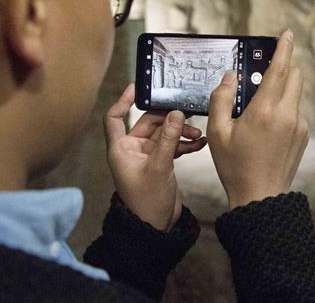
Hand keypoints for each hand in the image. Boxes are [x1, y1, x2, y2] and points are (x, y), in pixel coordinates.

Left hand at [103, 84, 206, 230]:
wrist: (156, 227)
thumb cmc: (147, 202)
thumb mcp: (159, 167)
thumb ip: (168, 139)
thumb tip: (176, 113)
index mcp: (121, 149)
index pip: (115, 117)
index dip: (123, 101)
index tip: (138, 88)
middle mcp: (132, 150)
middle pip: (148, 122)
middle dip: (168, 119)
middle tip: (187, 116)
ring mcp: (147, 156)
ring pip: (164, 133)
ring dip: (180, 132)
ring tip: (197, 135)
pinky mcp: (161, 163)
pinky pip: (172, 146)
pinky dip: (185, 144)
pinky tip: (200, 144)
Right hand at [206, 29, 308, 209]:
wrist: (261, 197)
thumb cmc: (235, 167)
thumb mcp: (218, 132)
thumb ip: (221, 99)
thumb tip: (229, 77)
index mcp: (265, 111)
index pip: (280, 69)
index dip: (284, 48)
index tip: (287, 33)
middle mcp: (287, 114)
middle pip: (295, 76)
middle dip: (284, 66)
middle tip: (265, 68)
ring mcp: (299, 125)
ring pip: (295, 94)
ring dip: (282, 89)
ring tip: (258, 105)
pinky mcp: (303, 135)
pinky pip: (295, 111)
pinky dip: (283, 108)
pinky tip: (265, 126)